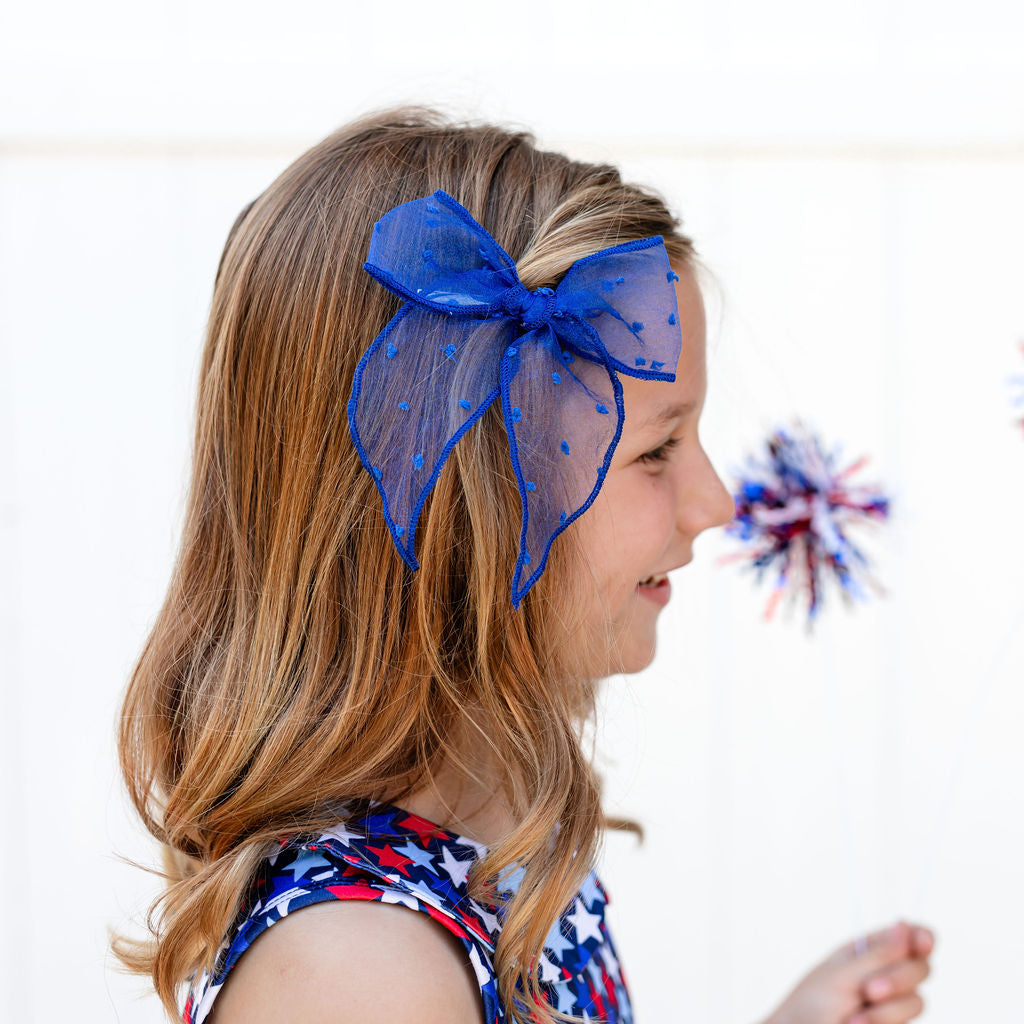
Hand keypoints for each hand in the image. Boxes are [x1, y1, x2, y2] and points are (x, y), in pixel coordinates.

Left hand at [763, 920, 934, 1023]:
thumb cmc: (813, 1005)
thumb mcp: (843, 976)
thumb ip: (878, 956)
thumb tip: (905, 924)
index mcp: (869, 951)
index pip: (909, 937)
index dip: (922, 937)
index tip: (923, 944)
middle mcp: (886, 975)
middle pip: (921, 968)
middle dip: (898, 979)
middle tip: (868, 991)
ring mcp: (893, 1005)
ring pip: (917, 1001)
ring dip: (885, 1012)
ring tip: (852, 1020)